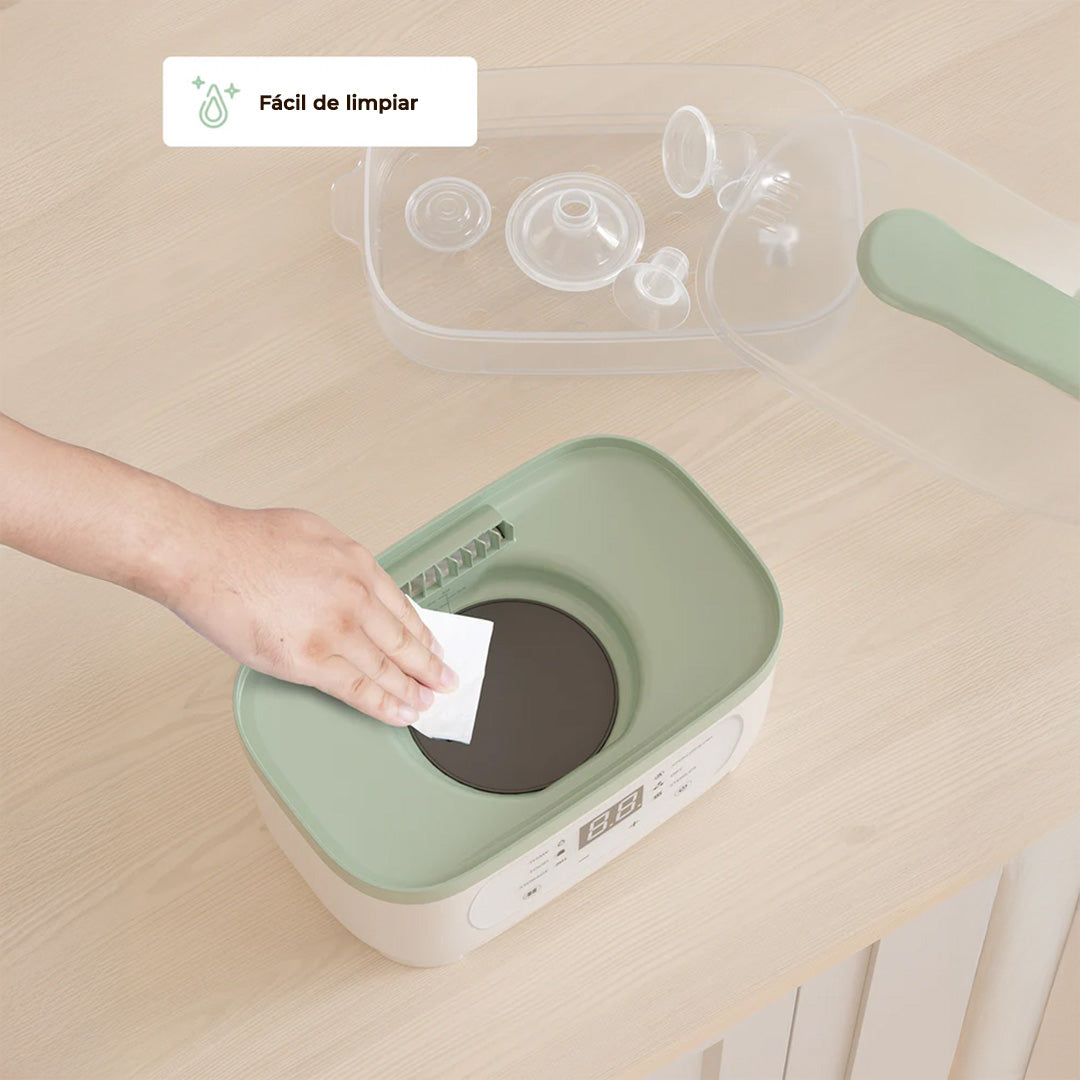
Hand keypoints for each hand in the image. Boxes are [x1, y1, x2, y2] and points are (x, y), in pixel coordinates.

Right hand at [165, 504, 457, 725]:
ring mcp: (335, 630)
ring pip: (386, 669)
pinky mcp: (309, 661)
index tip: (434, 647)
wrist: (204, 555)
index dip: (422, 633)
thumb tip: (353, 580)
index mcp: (357, 565)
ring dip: (411, 689)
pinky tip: (398, 712)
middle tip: (444, 680)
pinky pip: (357, 690)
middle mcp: (354, 597)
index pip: (403, 608)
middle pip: (403, 640)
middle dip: (429, 665)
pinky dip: (383, 705)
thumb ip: (341, 562)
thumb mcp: (313, 534)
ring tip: (425, 702)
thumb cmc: (243, 541)